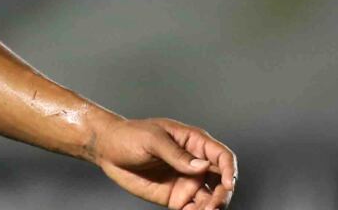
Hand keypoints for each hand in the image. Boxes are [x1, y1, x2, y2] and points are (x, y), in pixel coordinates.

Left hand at [93, 117, 236, 209]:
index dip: (229, 170)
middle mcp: (195, 164)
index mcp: (194, 143)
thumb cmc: (129, 136)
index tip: (227, 183)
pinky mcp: (177, 197)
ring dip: (214, 207)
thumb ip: (176, 154)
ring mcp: (187, 181)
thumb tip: (202, 166)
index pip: (222, 156)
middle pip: (222, 180)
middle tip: (214, 204)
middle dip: (224, 193)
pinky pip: (195, 209)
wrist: (107, 150)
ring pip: (211, 198)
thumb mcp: (152, 139)